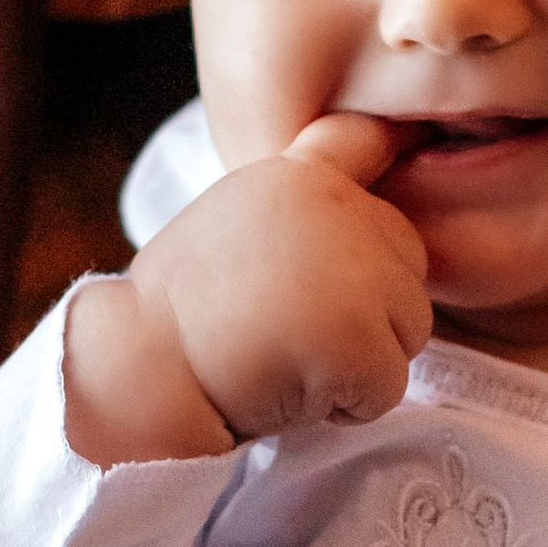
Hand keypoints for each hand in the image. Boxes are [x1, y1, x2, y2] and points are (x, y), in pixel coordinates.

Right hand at [67, 113, 431, 462]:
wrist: (139, 368)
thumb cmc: (185, 307)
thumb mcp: (244, 213)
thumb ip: (310, 193)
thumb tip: (384, 140)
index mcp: (305, 175)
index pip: (380, 177)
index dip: (362, 245)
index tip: (321, 264)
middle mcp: (336, 208)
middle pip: (408, 274)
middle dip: (364, 314)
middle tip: (287, 328)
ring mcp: (353, 272)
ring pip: (407, 334)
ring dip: (355, 363)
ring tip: (284, 355)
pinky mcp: (357, 340)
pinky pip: (386, 388)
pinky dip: (346, 406)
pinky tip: (288, 386)